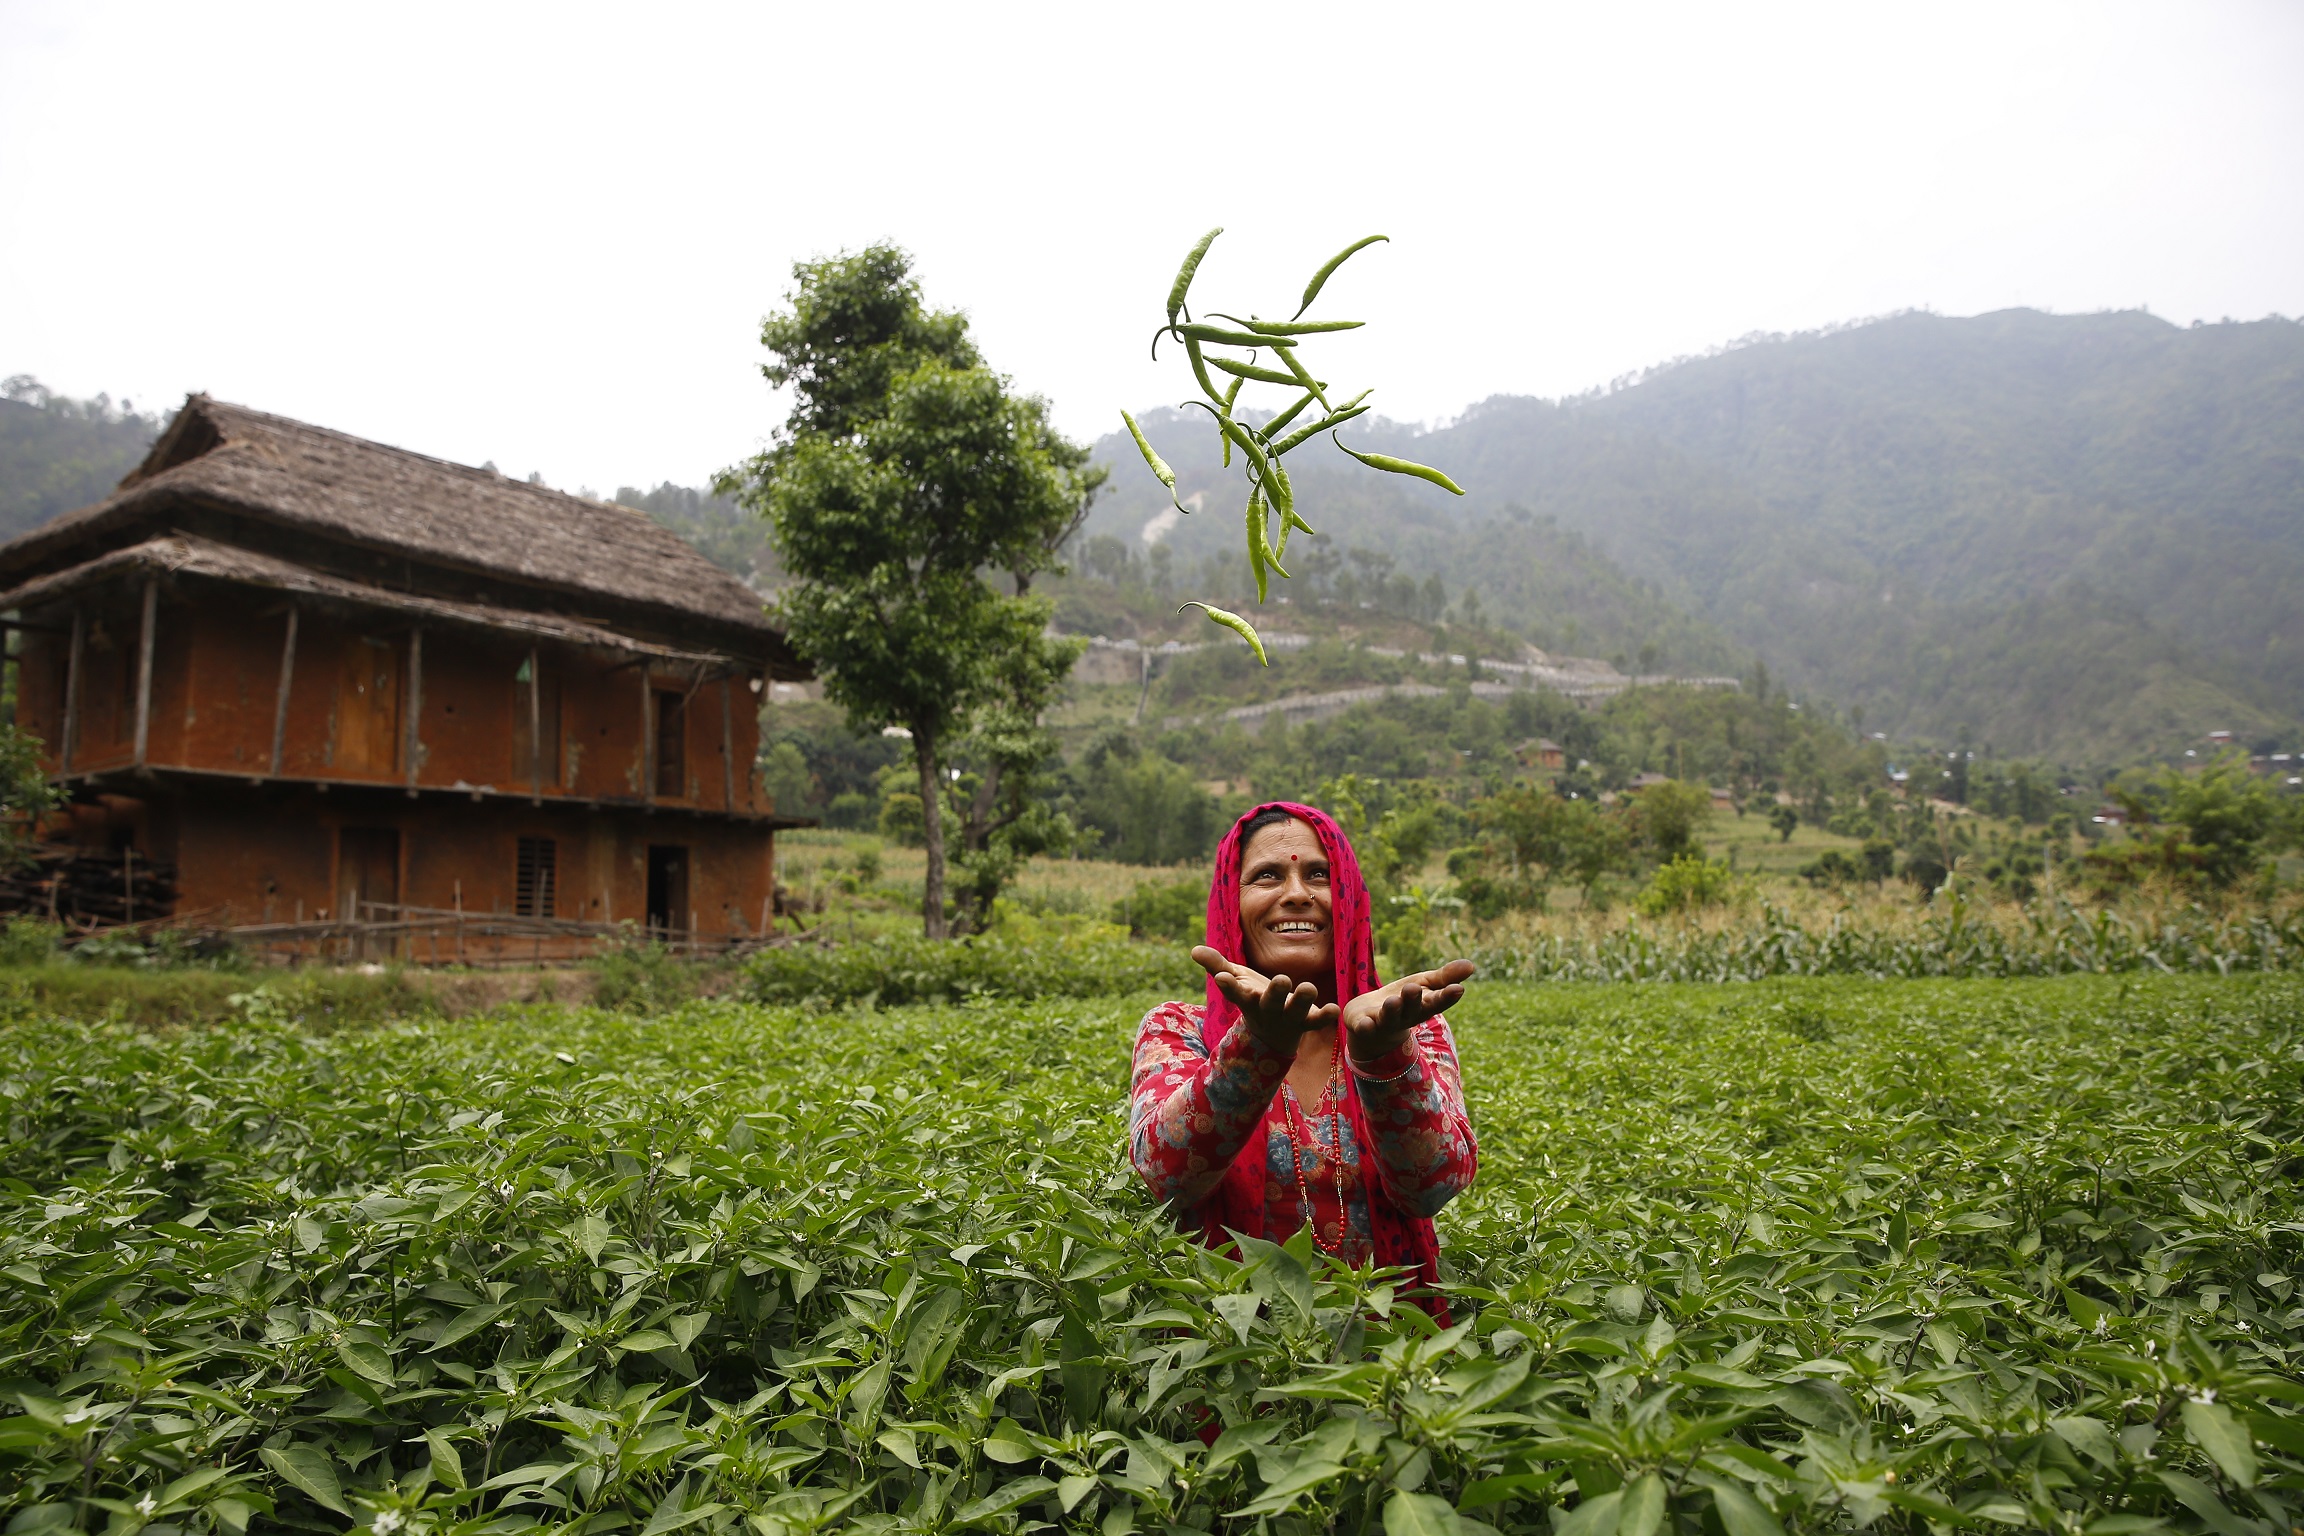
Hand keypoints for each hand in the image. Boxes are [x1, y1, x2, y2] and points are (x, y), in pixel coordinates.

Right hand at [1193, 945, 1339, 1051]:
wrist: (1271, 1035)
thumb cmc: (1252, 998)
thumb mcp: (1236, 981)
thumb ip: (1217, 965)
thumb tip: (1194, 949)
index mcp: (1247, 999)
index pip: (1235, 993)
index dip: (1228, 985)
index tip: (1222, 977)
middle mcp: (1267, 1009)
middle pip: (1270, 1002)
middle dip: (1276, 993)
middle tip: (1282, 980)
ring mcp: (1287, 1017)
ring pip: (1295, 1010)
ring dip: (1303, 1000)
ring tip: (1309, 988)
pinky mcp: (1306, 1021)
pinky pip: (1316, 1021)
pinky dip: (1324, 1016)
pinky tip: (1334, 1008)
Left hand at [1340, 960, 1474, 1065]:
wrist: (1369, 1021)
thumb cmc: (1403, 1001)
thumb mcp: (1424, 985)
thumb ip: (1445, 977)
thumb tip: (1472, 965)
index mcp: (1422, 1006)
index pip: (1436, 1001)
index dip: (1446, 997)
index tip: (1457, 989)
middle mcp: (1404, 1017)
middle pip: (1411, 1010)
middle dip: (1413, 1000)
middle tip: (1413, 988)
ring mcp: (1383, 1024)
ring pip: (1388, 1018)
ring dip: (1391, 1011)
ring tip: (1393, 1001)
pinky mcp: (1362, 1026)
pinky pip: (1363, 1029)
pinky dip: (1364, 1027)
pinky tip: (1366, 1023)